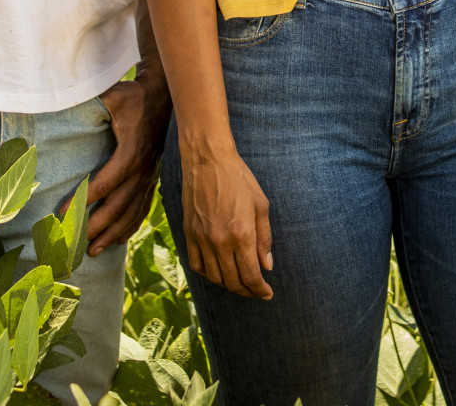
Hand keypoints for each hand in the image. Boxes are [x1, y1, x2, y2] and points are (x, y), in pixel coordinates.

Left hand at [84, 74, 171, 256]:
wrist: (164, 99)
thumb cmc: (135, 97)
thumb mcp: (115, 96)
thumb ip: (97, 102)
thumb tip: (68, 100)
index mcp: (130, 154)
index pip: (104, 184)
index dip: (82, 200)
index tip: (61, 213)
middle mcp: (141, 170)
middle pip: (117, 206)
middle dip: (96, 227)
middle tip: (74, 243)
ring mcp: (149, 177)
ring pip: (131, 212)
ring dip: (112, 233)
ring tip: (93, 251)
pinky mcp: (152, 178)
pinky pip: (142, 208)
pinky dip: (131, 226)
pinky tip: (118, 239)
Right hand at [180, 142, 273, 299]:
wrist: (208, 161)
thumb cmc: (239, 179)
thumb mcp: (261, 205)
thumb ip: (264, 238)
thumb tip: (267, 266)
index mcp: (241, 234)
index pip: (251, 275)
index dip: (260, 290)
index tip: (267, 293)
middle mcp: (220, 242)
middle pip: (233, 281)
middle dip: (247, 291)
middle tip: (256, 291)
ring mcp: (202, 239)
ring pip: (214, 277)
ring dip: (229, 285)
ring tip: (240, 282)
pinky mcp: (189, 234)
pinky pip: (196, 265)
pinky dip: (208, 274)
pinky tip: (218, 272)